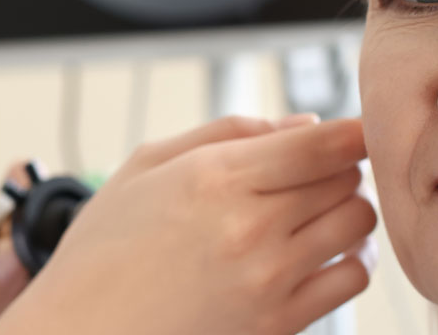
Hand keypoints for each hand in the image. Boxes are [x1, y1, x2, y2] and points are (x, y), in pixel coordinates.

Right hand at [0, 116, 375, 334]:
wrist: (80, 334)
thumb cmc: (103, 251)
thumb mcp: (145, 167)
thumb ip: (228, 133)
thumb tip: (305, 124)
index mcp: (214, 178)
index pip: (324, 144)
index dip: (354, 131)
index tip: (356, 131)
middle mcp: (249, 226)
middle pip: (347, 178)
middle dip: (341, 167)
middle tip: (316, 173)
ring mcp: (268, 278)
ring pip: (358, 223)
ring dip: (350, 209)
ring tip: (320, 211)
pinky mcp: (278, 323)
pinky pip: (353, 278)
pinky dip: (352, 259)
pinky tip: (324, 253)